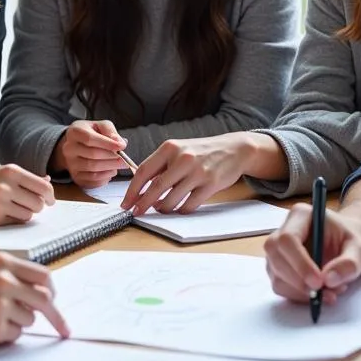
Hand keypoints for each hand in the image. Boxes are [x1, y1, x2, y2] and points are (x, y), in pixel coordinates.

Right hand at [0, 165, 55, 224]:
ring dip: (25, 213)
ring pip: (29, 215)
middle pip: (38, 203)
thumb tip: (48, 180)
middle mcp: (6, 186)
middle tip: (29, 204)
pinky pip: (16, 223)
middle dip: (37, 206)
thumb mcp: (4, 172)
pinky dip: (14, 219)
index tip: (50, 200)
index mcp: (12, 171)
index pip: (43, 187)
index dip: (50, 196)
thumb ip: (27, 178)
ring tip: (14, 207)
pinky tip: (4, 213)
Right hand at [0, 252, 70, 347]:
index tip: (56, 302)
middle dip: (56, 315)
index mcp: (3, 262)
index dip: (52, 291)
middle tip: (63, 328)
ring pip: (29, 319)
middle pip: (44, 299)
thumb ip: (13, 276)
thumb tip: (44, 293)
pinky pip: (15, 335)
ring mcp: (0, 304)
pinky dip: (6, 335)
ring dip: (19, 323)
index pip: (43, 276)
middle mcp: (4, 280)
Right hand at [50, 120, 126, 186]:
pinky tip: (111, 171)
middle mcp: (69, 149)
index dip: (107, 144)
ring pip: (93, 169)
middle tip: (125, 159)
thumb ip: (110, 131)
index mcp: (74, 132)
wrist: (77, 145)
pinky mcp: (76, 177)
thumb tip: (120, 143)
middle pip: (93, 155)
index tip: (121, 147)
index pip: (90, 139)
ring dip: (110, 168)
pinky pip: (92, 180)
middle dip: (112, 157)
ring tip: (121, 164)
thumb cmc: (91, 133)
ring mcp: (71, 164)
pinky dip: (105, 177)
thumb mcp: (100, 126)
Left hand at [121, 133, 252, 214]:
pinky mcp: (210, 184)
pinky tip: (179, 208)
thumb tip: (140, 189)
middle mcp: (182, 158)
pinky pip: (189, 205)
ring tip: (162, 208)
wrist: (234, 149)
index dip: (132, 190)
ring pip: (171, 199)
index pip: (143, 171)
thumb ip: (160, 166)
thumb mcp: (178, 150)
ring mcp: (197, 171)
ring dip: (163, 208)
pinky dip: (181, 210)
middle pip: (156, 188)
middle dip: (143, 204)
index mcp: (170, 148)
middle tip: (136, 213)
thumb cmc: (200, 152)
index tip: (126, 202)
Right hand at [263, 204, 360, 304]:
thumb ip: (349, 263)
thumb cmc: (349, 241)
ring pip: (276, 274)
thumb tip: (329, 280)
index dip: (300, 262)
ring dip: (301, 291)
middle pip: (276, 255)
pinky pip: (280, 286)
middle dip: (298, 280)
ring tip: (330, 293)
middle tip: (323, 293)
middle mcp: (283, 230)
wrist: (345, 245)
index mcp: (300, 215)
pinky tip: (320, 294)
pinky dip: (299, 296)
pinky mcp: (278, 268)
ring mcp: (277, 250)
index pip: (288, 238)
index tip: (319, 282)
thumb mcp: (359, 249)